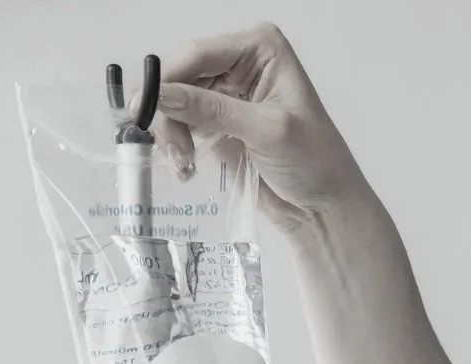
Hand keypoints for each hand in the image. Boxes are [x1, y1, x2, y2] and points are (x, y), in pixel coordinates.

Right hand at [140, 22, 366, 235]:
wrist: (324, 207)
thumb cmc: (315, 162)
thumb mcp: (266, 130)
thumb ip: (213, 110)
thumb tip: (163, 94)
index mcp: (260, 48)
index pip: (201, 53)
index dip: (170, 78)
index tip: (146, 107)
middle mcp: (241, 63)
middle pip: (183, 76)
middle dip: (171, 111)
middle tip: (171, 148)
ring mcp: (228, 94)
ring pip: (178, 102)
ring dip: (173, 133)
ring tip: (183, 164)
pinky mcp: (219, 125)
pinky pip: (184, 126)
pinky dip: (178, 146)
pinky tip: (186, 168)